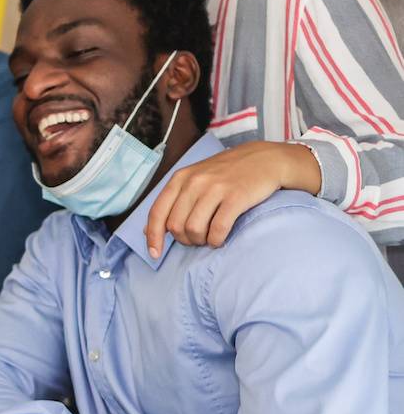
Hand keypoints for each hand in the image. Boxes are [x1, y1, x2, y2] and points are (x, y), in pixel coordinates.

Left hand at [144, 141, 319, 257]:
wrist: (265, 159)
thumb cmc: (227, 173)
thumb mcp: (194, 179)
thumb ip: (173, 201)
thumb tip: (148, 230)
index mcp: (180, 178)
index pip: (157, 213)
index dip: (154, 237)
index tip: (155, 254)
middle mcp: (194, 182)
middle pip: (175, 225)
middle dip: (184, 240)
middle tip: (196, 239)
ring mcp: (215, 188)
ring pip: (194, 229)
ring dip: (200, 241)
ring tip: (208, 238)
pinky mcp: (236, 197)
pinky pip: (218, 228)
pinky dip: (216, 240)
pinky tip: (219, 239)